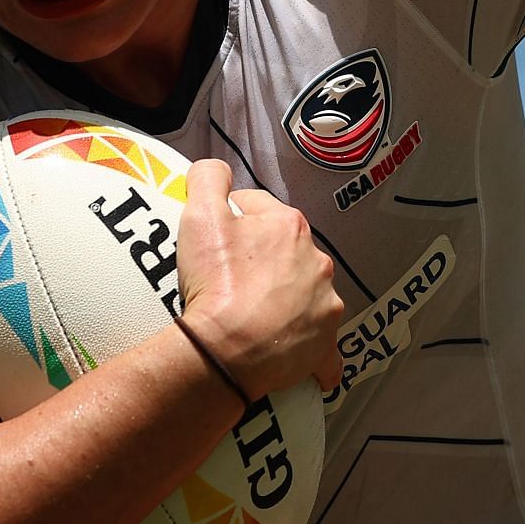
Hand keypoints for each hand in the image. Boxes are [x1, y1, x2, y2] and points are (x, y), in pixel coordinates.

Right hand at [176, 160, 344, 397]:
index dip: (231, 220)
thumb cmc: (215, 282)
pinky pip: (324, 347)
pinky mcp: (323, 344)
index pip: (257, 209)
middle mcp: (317, 262)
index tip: (215, 242)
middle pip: (284, 251)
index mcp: (291, 226)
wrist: (224, 350)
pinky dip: (312, 347)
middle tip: (229, 279)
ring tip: (253, 313)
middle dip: (262, 259)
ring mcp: (324, 305)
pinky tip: (298, 352)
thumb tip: (217, 171)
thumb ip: (209, 178)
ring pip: (305, 293)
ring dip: (287, 298)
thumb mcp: (200, 215)